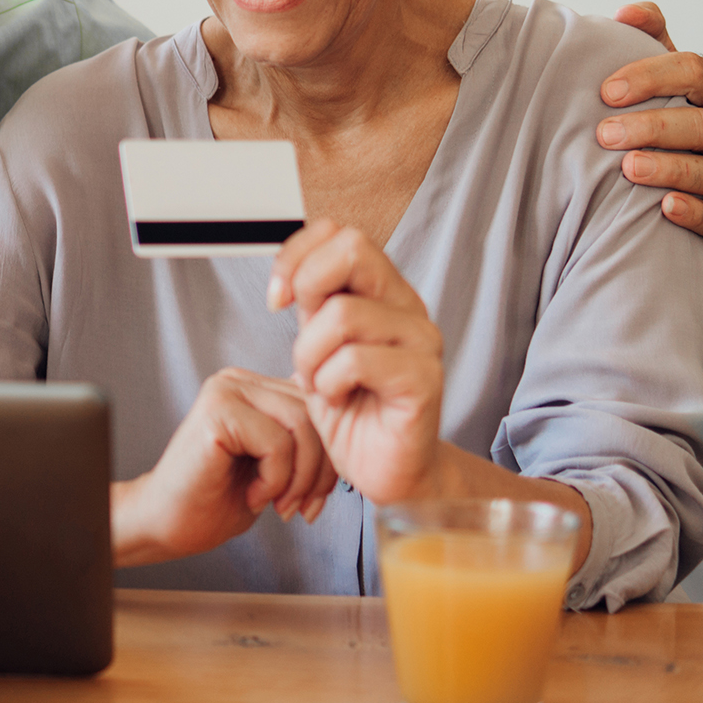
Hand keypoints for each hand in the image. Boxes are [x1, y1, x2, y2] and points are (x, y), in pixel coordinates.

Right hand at [112, 367, 335, 567]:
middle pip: (315, 413)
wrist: (167, 524)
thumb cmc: (219, 500)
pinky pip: (277, 443)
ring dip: (299, 478)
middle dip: (320, 470)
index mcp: (254, 387)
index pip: (319, 404)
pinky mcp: (217, 411)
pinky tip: (253, 496)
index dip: (329, 456)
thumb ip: (302, 439)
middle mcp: (238, 380)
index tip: (315, 498)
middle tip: (301, 507)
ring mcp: (225, 390)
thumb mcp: (277, 466)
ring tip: (277, 503)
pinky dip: (275, 479)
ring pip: (302, 425)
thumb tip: (345, 427)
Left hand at [269, 221, 443, 503]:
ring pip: (343, 314)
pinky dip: (330, 383)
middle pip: (353, 248)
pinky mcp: (424, 379)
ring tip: (320, 383)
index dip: (296, 255)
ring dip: (311, 355)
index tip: (277, 298)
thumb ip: (312, 304)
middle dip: (307, 290)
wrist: (384, 471)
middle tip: (302, 338)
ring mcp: (422, 341)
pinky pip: (355, 360)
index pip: (339, 231)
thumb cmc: (352, 410)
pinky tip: (338, 401)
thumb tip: (288, 273)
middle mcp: (407, 307)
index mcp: (382, 292)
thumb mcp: (317, 345)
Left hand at [600, 1, 702, 239]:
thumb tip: (627, 12)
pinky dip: (694, 211)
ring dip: (670, 168)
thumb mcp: (657, 74)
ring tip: (628, 168)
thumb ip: (647, 38)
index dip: (653, 77)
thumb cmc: (660, 113)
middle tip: (605, 133)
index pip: (695, 72)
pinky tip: (665, 207)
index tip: (607, 90)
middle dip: (654, 127)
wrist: (669, 171)